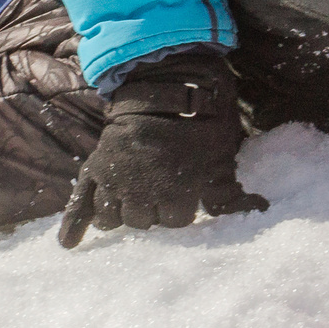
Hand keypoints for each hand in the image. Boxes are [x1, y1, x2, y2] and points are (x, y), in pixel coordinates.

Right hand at [58, 48, 267, 246]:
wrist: (164, 83)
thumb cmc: (202, 120)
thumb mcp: (222, 156)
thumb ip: (230, 191)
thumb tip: (259, 208)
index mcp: (175, 194)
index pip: (176, 222)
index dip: (182, 208)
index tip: (185, 194)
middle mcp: (141, 193)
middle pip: (143, 221)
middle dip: (152, 209)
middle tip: (159, 191)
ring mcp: (115, 181)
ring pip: (114, 217)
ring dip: (123, 212)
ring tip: (131, 202)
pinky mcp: (96, 168)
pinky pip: (81, 201)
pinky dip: (75, 224)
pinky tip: (69, 245)